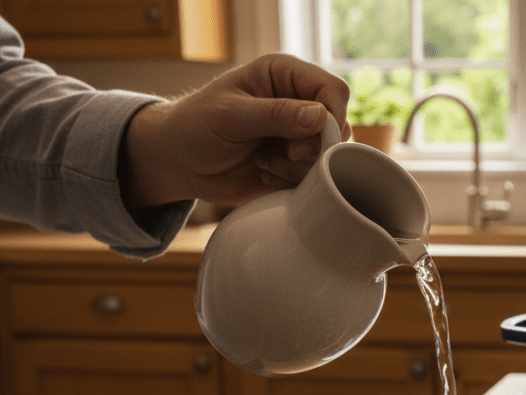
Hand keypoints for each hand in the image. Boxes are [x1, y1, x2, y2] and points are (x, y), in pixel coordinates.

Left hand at [120, 53, 350, 207]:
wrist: (180, 163)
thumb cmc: (195, 127)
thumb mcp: (231, 116)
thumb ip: (276, 114)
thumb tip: (320, 116)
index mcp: (284, 75)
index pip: (333, 90)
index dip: (330, 116)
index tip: (305, 141)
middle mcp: (297, 102)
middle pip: (339, 125)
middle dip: (315, 147)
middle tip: (284, 155)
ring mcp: (298, 134)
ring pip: (330, 155)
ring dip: (301, 167)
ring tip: (266, 164)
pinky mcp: (295, 163)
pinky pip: (316, 176)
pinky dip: (294, 181)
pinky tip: (267, 174)